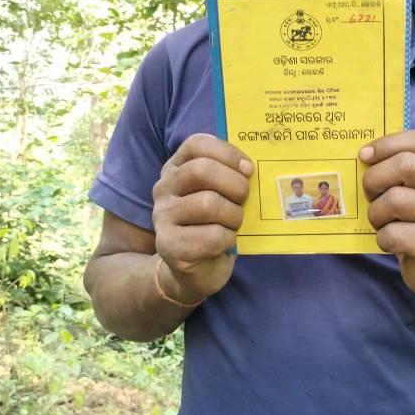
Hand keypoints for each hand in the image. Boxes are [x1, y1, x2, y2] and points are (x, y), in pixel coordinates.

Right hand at [152, 133, 252, 304]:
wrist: (194, 269)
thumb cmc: (213, 224)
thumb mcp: (219, 193)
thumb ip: (230, 175)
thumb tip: (252, 167)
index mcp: (176, 168)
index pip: (197, 144)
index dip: (227, 153)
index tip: (248, 168)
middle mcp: (163, 188)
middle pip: (202, 171)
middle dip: (234, 184)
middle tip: (244, 198)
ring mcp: (162, 217)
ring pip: (208, 204)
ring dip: (233, 215)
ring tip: (235, 223)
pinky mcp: (169, 245)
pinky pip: (211, 235)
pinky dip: (227, 238)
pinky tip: (225, 242)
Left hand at [360, 130, 414, 302]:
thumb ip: (398, 173)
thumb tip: (362, 156)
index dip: (387, 144)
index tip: (364, 155)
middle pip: (404, 165)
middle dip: (374, 180)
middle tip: (369, 196)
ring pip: (394, 200)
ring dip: (376, 215)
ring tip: (382, 224)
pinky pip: (393, 234)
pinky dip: (383, 240)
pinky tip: (392, 244)